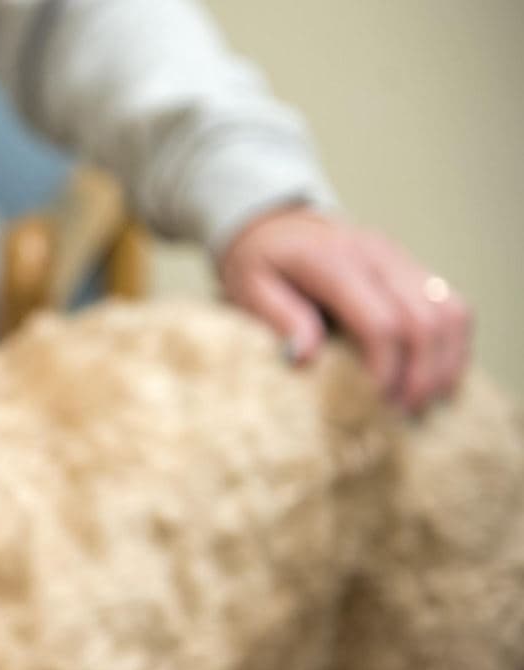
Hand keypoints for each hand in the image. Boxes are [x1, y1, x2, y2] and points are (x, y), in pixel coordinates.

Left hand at [219, 207, 471, 412]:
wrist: (274, 224)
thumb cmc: (258, 262)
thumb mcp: (248, 287)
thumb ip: (278, 318)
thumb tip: (304, 357)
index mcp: (335, 262)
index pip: (380, 323)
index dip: (385, 370)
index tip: (375, 405)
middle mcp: (378, 255)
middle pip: (426, 320)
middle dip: (421, 374)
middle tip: (403, 414)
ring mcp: (401, 259)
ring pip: (451, 311)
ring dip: (446, 362)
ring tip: (423, 401)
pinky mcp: (412, 268)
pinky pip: (451, 305)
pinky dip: (451, 344)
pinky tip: (434, 376)